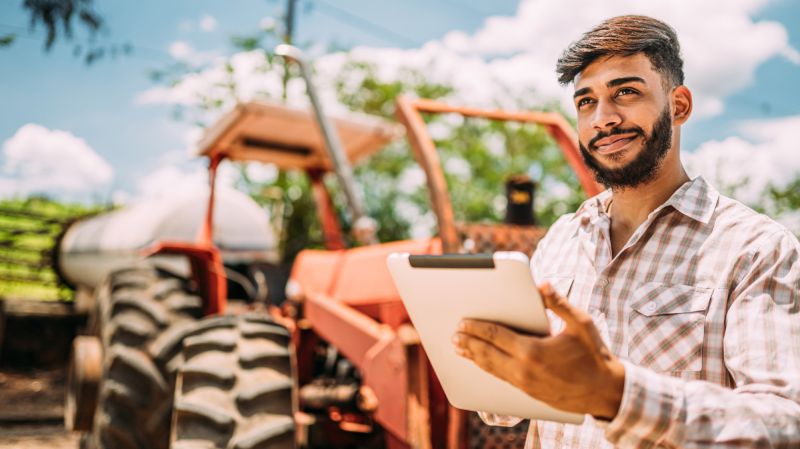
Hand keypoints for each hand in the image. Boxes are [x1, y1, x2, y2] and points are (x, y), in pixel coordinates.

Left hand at [452, 283, 624, 418]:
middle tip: (454, 335)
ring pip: (492, 369)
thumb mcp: (581, 324)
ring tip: (459, 349)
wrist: (605, 392)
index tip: (463, 322)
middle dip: (469, 343)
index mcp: (533, 351)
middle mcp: (524, 370)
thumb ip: (559, 304)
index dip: (477, 328)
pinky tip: (481, 364)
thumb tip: (542, 284)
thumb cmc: (594, 355)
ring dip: (474, 357)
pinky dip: (487, 369)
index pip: (496, 336)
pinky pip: (501, 378)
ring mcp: (525, 384)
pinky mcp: (528, 393)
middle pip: (487, 354)